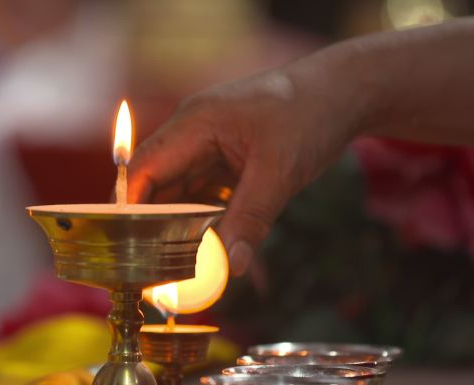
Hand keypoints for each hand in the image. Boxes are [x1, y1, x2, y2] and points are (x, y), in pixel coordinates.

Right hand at [128, 54, 365, 274]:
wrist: (344, 92)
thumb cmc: (310, 115)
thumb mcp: (280, 170)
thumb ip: (251, 218)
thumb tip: (230, 266)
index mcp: (194, 123)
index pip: (143, 169)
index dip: (130, 208)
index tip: (129, 248)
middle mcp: (193, 133)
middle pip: (157, 184)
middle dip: (153, 224)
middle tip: (152, 268)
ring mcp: (209, 145)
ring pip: (180, 192)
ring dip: (178, 225)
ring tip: (173, 264)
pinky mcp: (226, 159)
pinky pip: (203, 193)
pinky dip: (202, 219)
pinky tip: (203, 245)